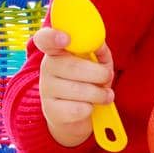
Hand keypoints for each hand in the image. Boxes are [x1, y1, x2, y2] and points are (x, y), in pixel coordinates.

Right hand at [32, 25, 114, 147]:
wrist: (76, 116)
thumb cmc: (88, 82)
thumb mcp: (97, 63)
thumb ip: (98, 50)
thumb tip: (98, 44)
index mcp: (57, 50)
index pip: (45, 39)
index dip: (53, 37)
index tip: (66, 39)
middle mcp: (47, 67)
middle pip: (72, 66)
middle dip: (99, 73)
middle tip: (108, 77)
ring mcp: (46, 89)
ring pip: (78, 90)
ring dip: (100, 94)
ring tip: (106, 95)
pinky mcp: (51, 111)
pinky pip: (78, 109)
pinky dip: (90, 109)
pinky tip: (90, 107)